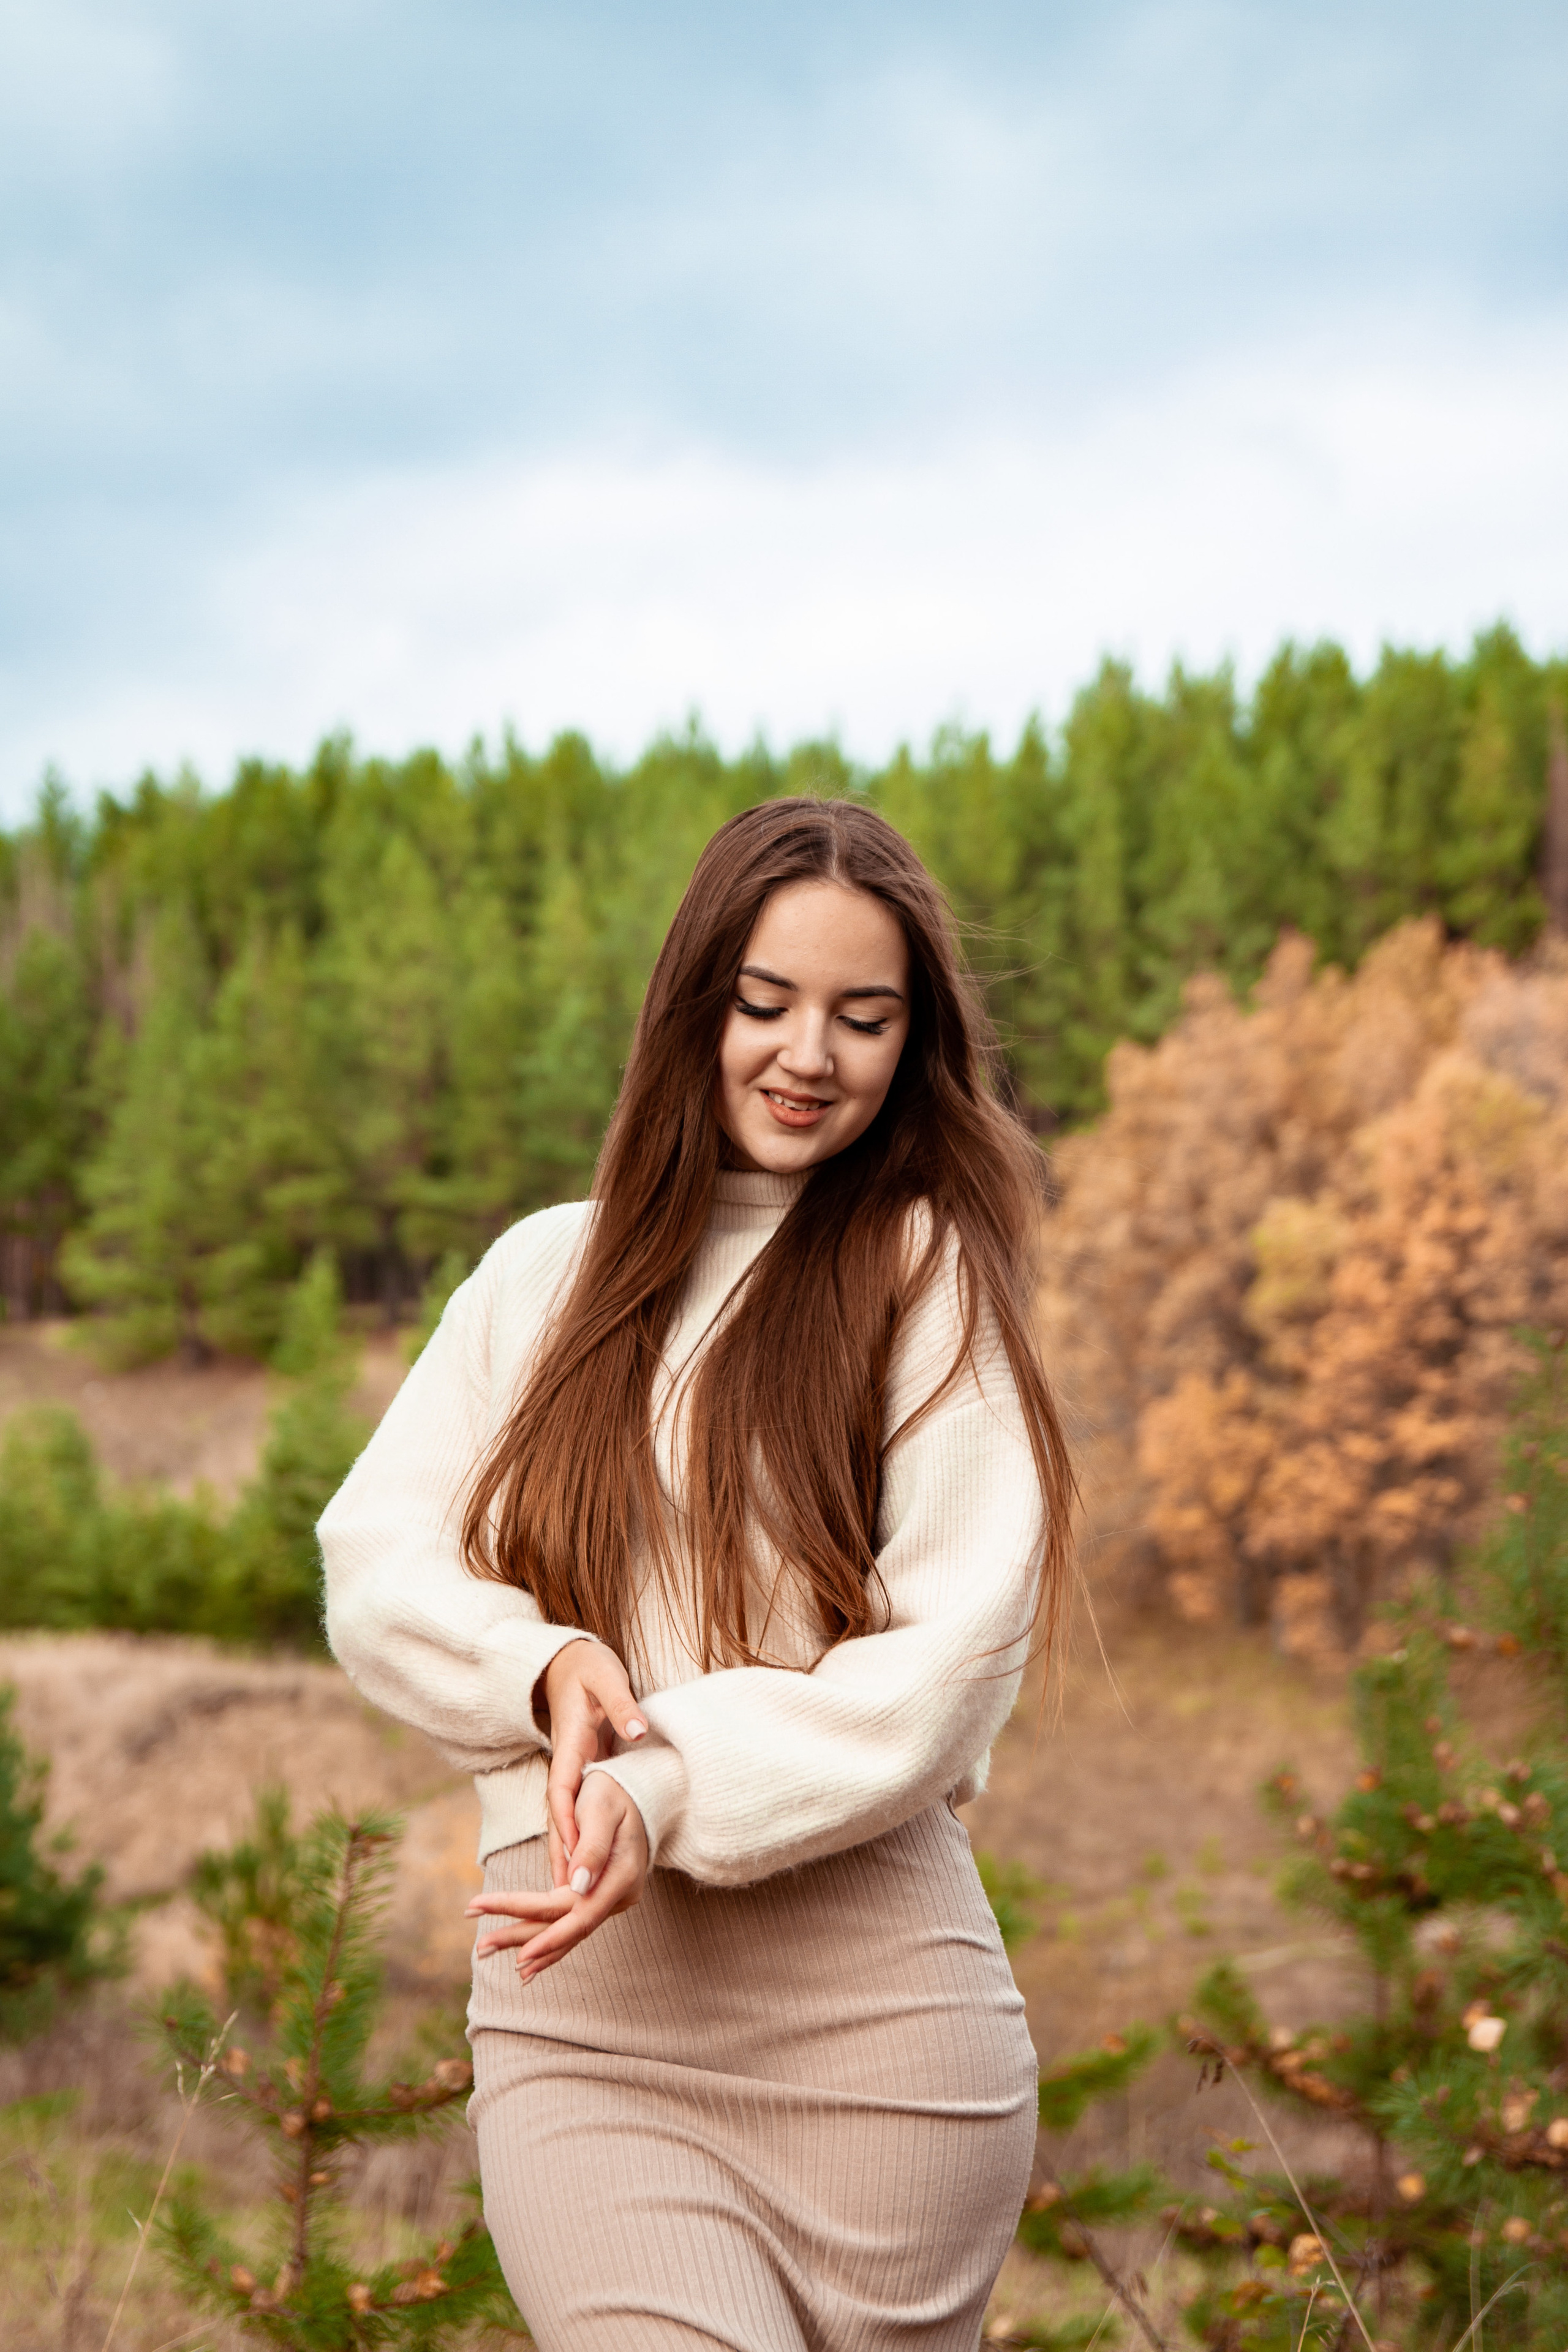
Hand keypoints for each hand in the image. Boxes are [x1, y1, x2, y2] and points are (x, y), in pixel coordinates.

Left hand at [467, 1772, 648, 1982]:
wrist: (641, 1792)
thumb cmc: (615, 1792)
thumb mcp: (602, 1809)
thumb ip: (592, 1847)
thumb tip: (577, 1885)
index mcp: (621, 1876)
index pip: (576, 1913)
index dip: (546, 1934)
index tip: (515, 1953)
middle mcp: (619, 1896)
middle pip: (567, 1927)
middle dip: (522, 1938)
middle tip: (480, 1948)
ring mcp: (612, 1899)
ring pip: (568, 1930)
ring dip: (528, 1943)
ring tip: (487, 1951)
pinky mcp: (601, 1897)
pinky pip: (572, 1923)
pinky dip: (548, 1940)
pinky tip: (526, 1958)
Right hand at [537, 1639, 647, 1888]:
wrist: (568, 1660)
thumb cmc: (588, 1667)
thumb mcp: (606, 1678)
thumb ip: (622, 1705)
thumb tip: (637, 1732)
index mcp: (570, 1743)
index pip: (562, 1790)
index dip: (567, 1824)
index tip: (574, 1854)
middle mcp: (565, 1761)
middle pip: (558, 1815)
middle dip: (561, 1854)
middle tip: (565, 1896)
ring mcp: (569, 1769)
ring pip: (563, 1819)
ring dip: (565, 1855)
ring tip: (568, 1898)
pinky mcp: (577, 1772)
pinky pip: (573, 1813)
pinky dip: (573, 1841)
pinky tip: (581, 1867)